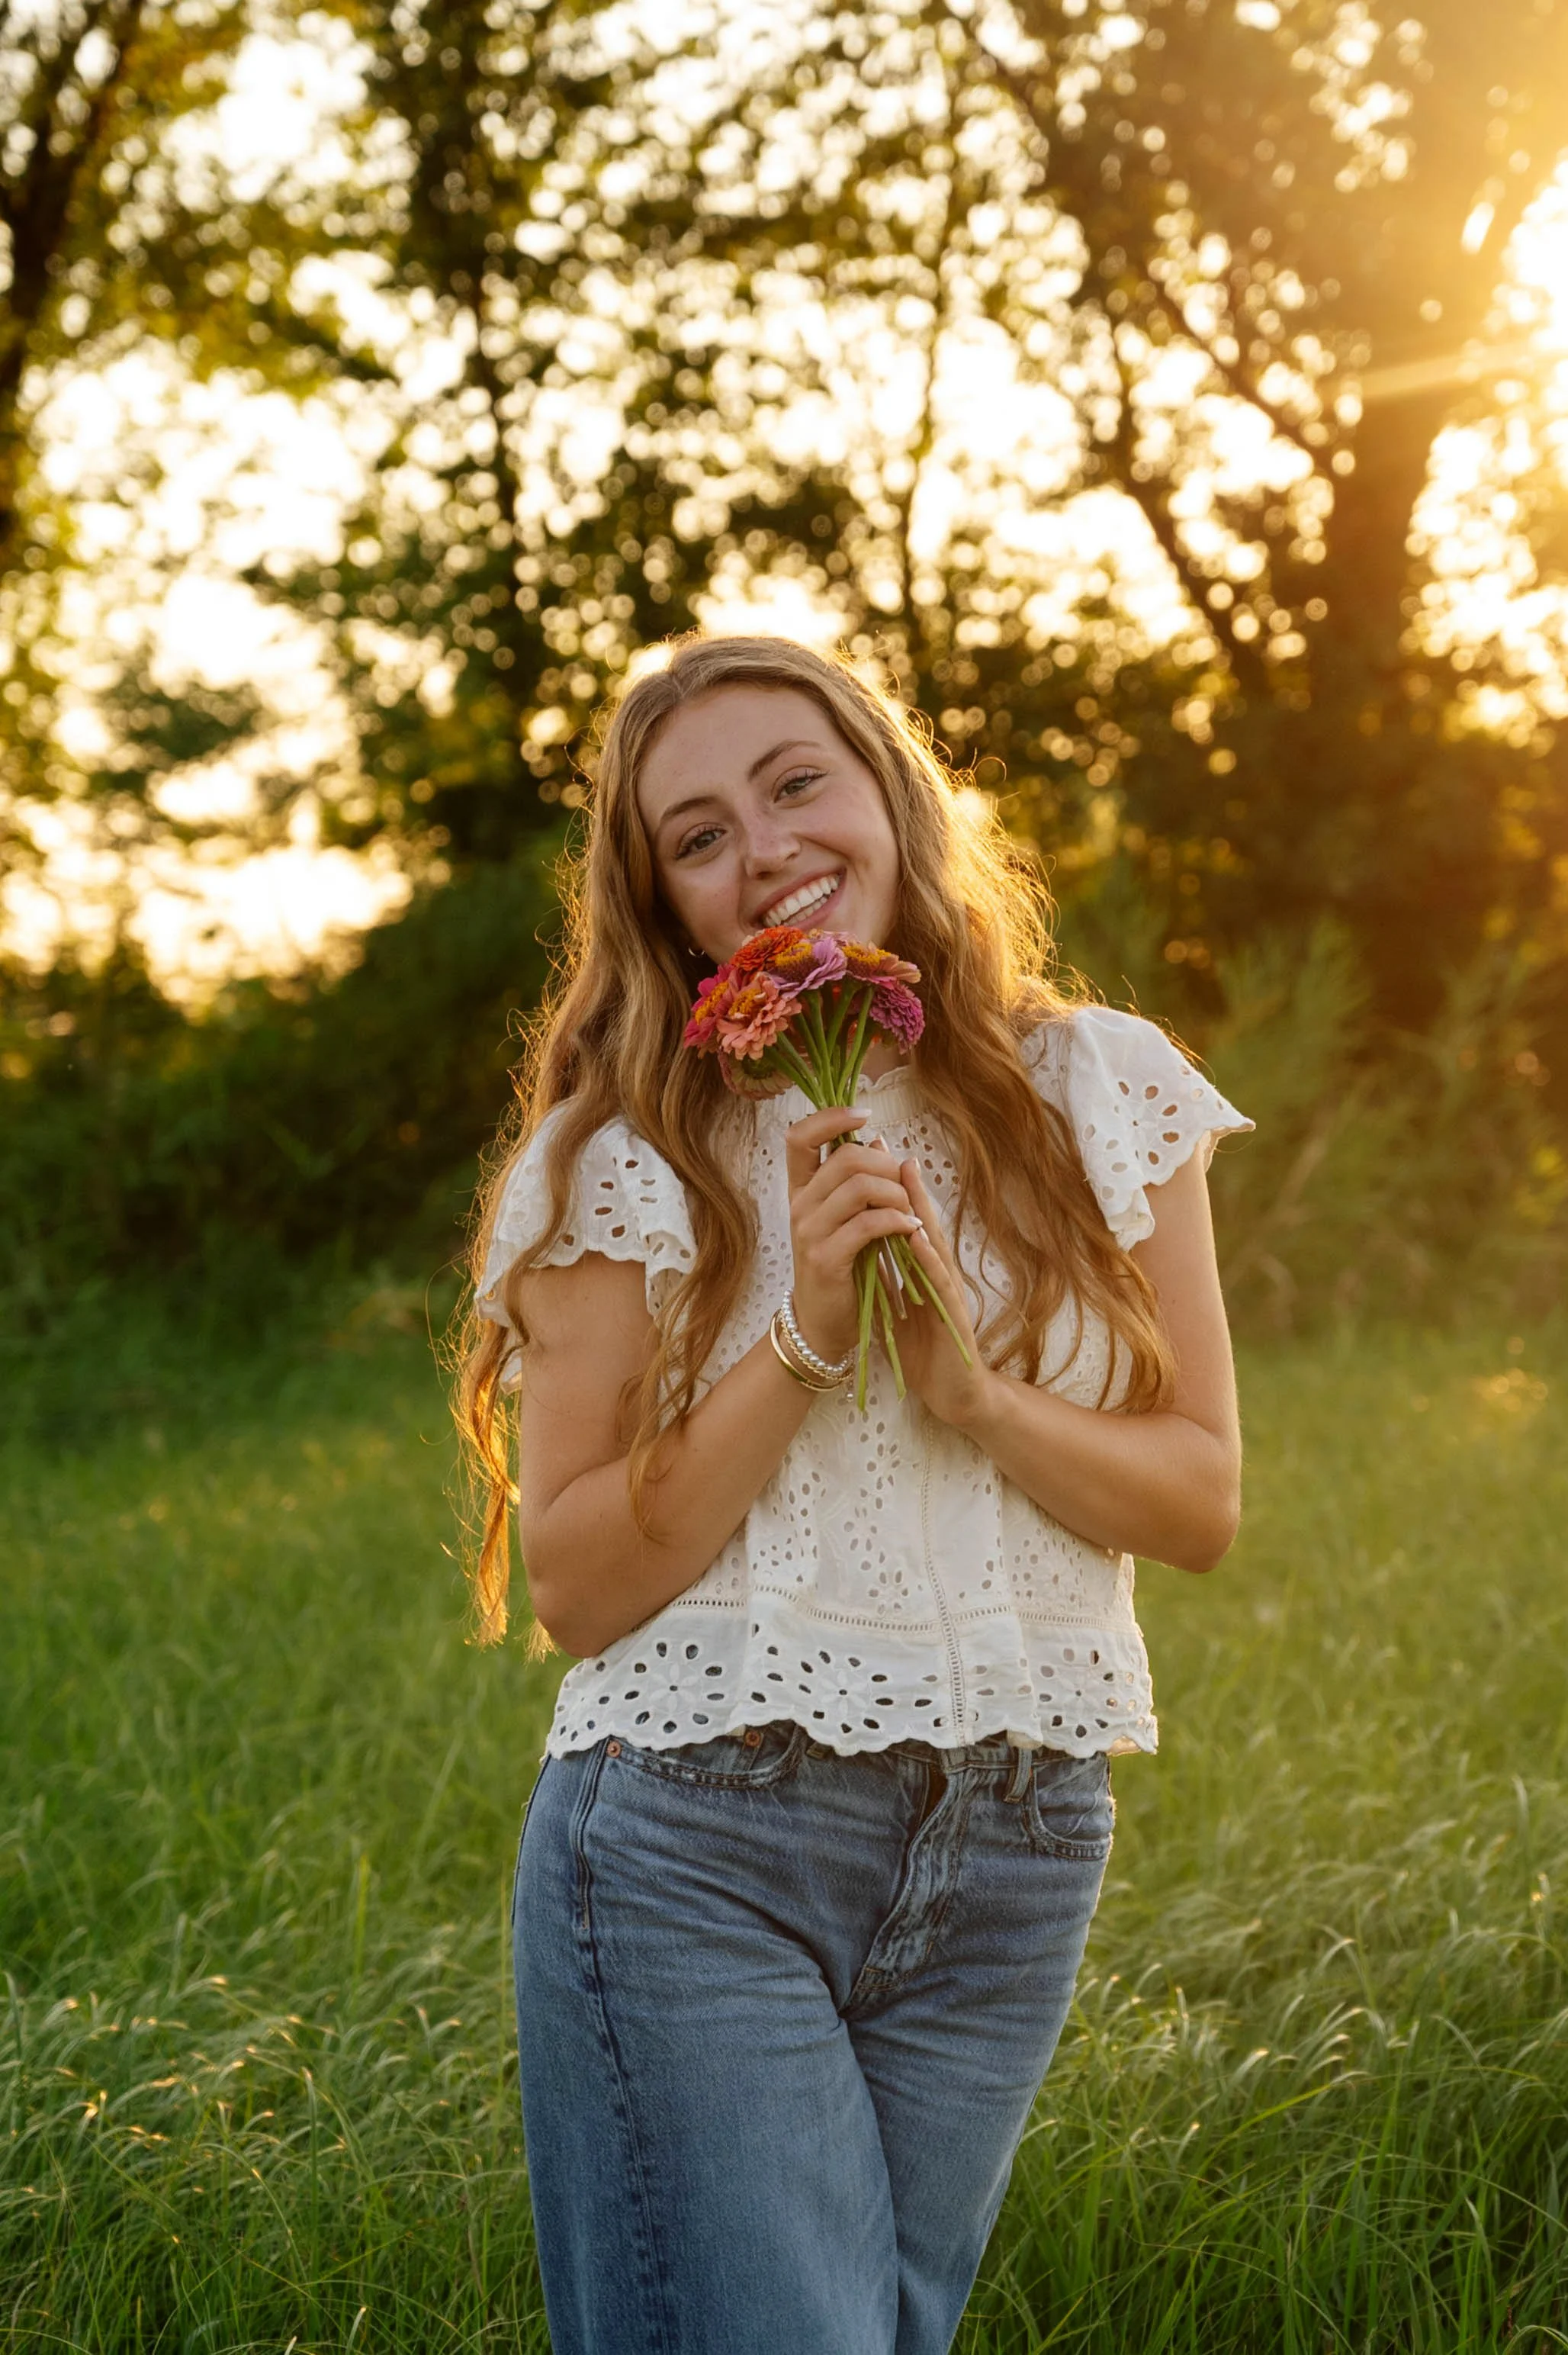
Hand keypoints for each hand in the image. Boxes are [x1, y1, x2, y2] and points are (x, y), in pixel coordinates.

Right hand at [785, 1109, 921, 1361]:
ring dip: (898, 1196)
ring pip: (861, 1187)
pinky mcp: (825, 1259)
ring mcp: (809, 1232)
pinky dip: (898, 1222)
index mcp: (801, 1190)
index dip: (831, 1117)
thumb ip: (856, 1180)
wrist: (822, 1324)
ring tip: (910, 1215)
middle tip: (904, 1189)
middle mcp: (799, 1206)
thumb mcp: (844, 1218)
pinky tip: (911, 1232)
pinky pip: (869, 1223)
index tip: (864, 1117)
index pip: (799, 1135)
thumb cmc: (841, 1267)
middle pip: (846, 1157)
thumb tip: (879, 1139)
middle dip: (887, 1166)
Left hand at [887, 1159, 992, 1429]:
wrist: (954, 1394)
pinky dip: (928, 1258)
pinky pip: (938, 1282)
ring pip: (934, 1242)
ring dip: (920, 1208)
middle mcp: (937, 1272)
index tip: (870, 1153)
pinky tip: (916, 1236)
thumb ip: (883, 1276)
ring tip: (906, 1173)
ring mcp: (948, 1291)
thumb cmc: (928, 1349)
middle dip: (905, 1183)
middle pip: (920, 1220)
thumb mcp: (896, 1306)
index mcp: (921, 1270)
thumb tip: (858, 1246)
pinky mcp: (953, 1315)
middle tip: (888, 1145)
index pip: (903, 1221)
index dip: (889, 1188)